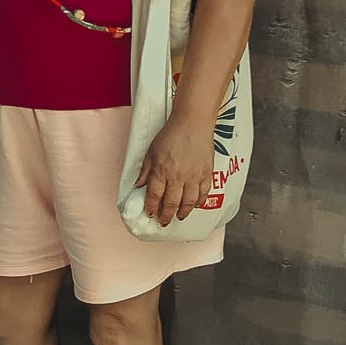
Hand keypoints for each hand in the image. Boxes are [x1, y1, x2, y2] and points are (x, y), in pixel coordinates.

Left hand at [134, 113, 214, 227]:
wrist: (193, 123)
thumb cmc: (171, 134)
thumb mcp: (151, 151)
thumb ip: (146, 171)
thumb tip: (139, 186)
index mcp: (161, 171)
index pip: (154, 196)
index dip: (151, 207)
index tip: (150, 213)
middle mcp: (178, 176)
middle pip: (171, 203)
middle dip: (166, 215)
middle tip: (163, 221)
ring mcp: (194, 176)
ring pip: (188, 202)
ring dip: (183, 212)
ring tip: (179, 217)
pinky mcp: (207, 173)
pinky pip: (203, 193)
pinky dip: (198, 202)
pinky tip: (194, 205)